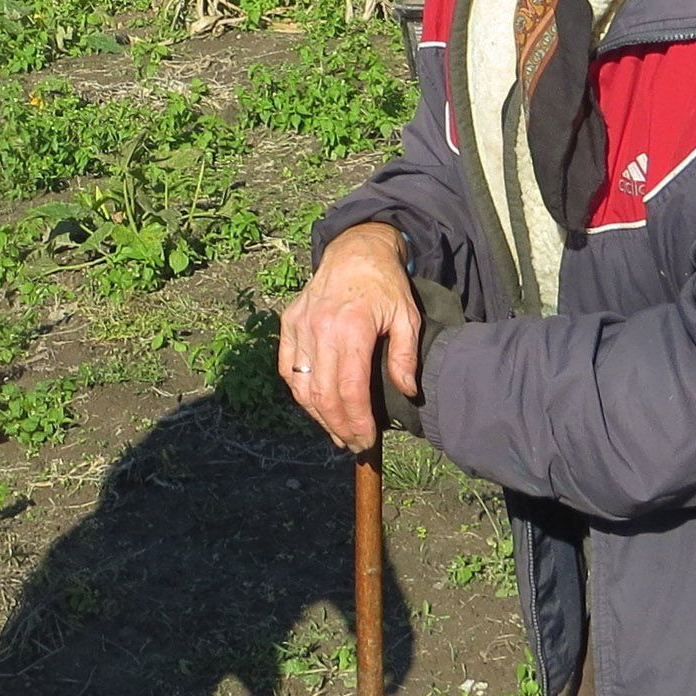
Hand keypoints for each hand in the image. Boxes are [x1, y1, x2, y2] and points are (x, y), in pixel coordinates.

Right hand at [278, 222, 418, 451]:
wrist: (355, 251)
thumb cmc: (386, 286)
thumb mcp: (407, 317)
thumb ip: (406, 356)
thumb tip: (407, 392)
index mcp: (352, 328)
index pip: (349, 389)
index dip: (357, 421)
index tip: (367, 440)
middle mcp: (320, 329)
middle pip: (323, 394)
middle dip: (339, 426)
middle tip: (355, 444)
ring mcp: (300, 326)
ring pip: (302, 386)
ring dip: (318, 416)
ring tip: (338, 433)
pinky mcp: (288, 323)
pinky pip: (288, 369)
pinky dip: (300, 393)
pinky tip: (316, 407)